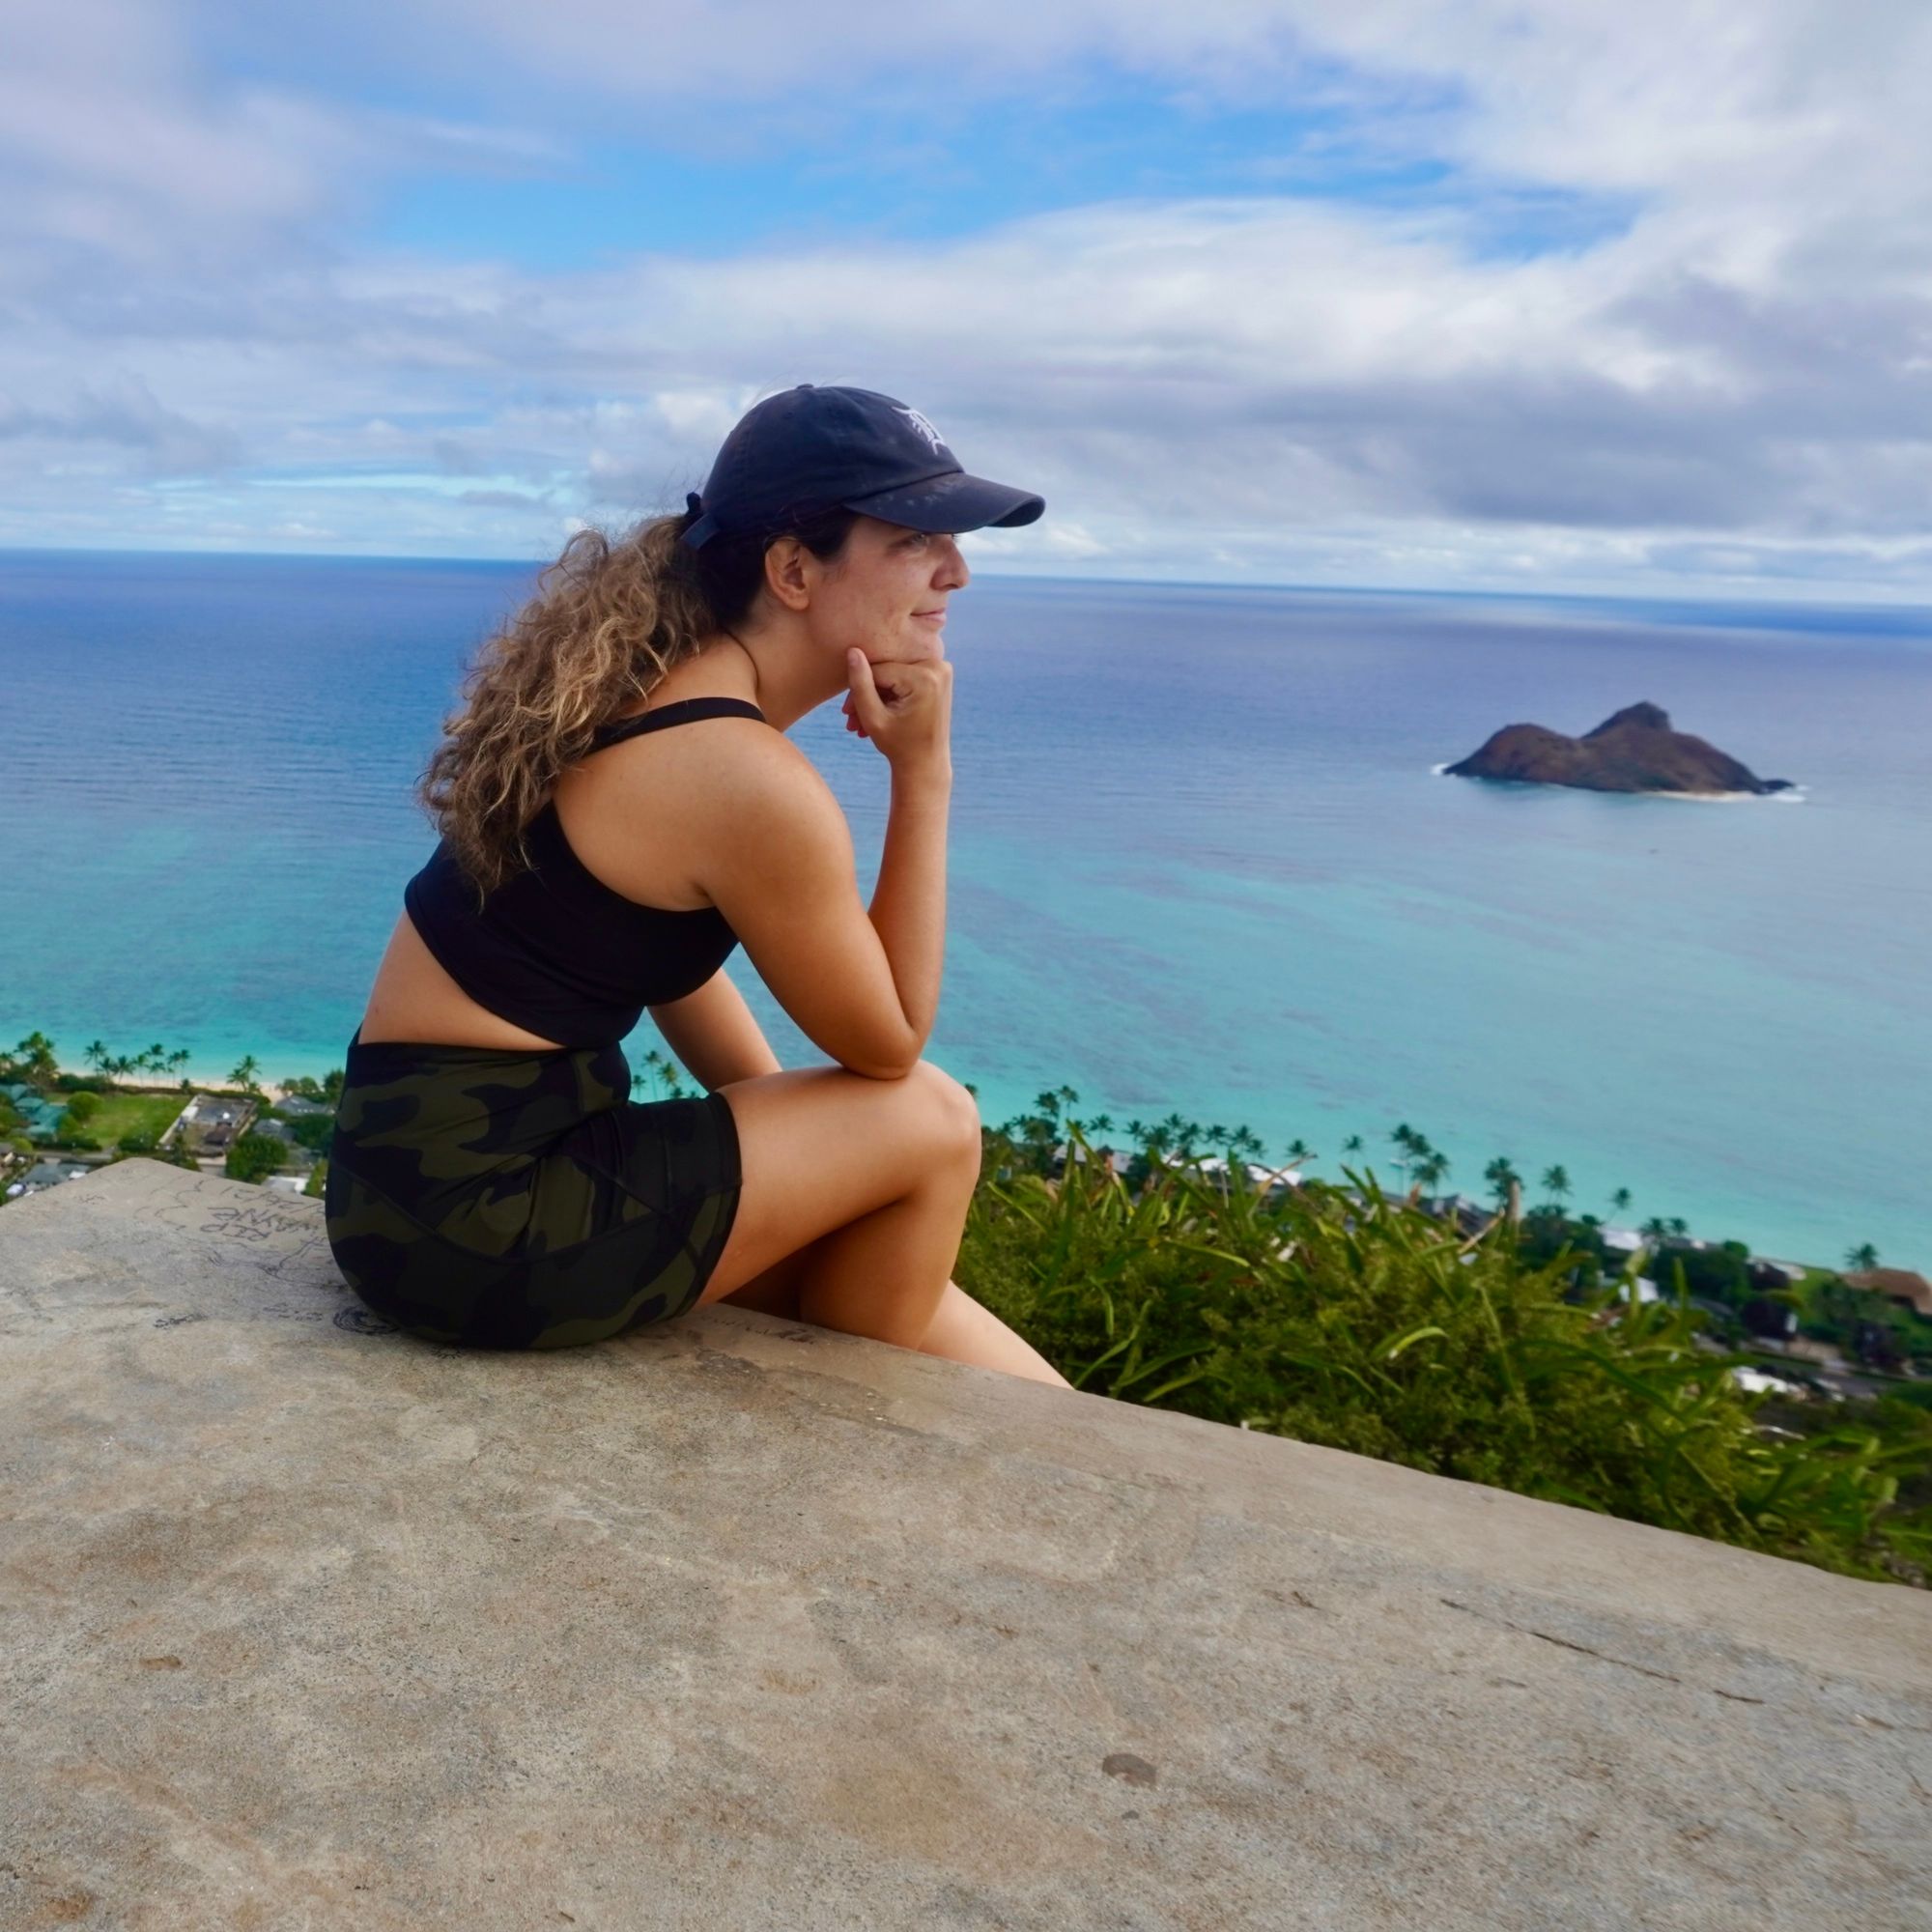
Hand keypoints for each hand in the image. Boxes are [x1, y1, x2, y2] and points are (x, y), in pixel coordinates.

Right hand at [844, 649, 951, 776]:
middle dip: (867, 692)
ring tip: (860, 721)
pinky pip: (905, 675)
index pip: (878, 671)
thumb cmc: (899, 746)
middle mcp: (938, 666)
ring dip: (876, 695)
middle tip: (851, 718)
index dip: (859, 689)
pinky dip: (891, 693)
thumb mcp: (874, 718)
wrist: (927, 764)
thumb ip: (861, 685)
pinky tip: (877, 712)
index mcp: (925, 677)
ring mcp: (941, 669)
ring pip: (893, 673)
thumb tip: (853, 650)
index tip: (847, 713)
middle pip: (887, 669)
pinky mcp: (938, 674)